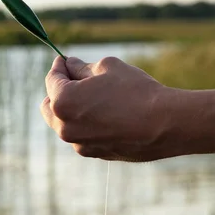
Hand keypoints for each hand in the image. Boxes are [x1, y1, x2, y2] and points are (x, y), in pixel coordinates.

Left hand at [41, 56, 191, 161]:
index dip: (59, 67)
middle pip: (50, 106)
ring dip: (72, 108)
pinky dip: (86, 123)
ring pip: (65, 122)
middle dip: (59, 90)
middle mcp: (65, 127)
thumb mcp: (108, 68)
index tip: (65, 60)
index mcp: (63, 102)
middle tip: (75, 77)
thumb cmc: (136, 91)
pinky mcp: (95, 154)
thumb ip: (82, 67)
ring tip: (96, 95)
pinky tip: (107, 113)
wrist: (165, 124)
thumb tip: (70, 65)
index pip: (52, 80)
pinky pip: (82, 135)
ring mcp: (79, 144)